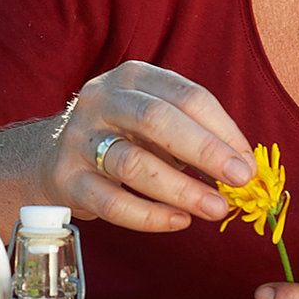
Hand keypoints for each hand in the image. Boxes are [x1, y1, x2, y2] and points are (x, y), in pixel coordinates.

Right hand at [26, 60, 255, 232]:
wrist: (50, 157)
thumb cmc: (121, 136)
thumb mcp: (154, 120)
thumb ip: (194, 135)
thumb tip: (243, 166)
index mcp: (133, 77)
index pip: (187, 96)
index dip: (224, 129)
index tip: (248, 161)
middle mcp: (102, 100)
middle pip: (158, 120)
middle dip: (206, 151)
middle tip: (240, 179)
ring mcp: (80, 139)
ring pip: (133, 163)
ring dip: (182, 188)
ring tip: (216, 208)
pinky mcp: (67, 179)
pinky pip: (112, 202)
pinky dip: (150, 215)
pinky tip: (179, 221)